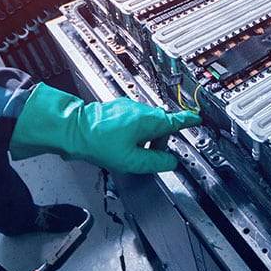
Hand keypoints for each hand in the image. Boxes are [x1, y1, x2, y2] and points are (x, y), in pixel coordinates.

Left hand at [9, 84, 201, 172]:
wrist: (72, 129)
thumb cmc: (98, 142)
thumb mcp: (131, 160)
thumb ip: (155, 162)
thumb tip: (170, 162)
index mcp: (149, 121)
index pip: (176, 121)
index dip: (189, 121)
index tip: (197, 119)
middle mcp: (141, 110)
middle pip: (161, 127)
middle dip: (158, 142)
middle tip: (147, 157)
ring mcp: (128, 108)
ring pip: (146, 125)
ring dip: (143, 139)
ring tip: (128, 151)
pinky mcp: (117, 110)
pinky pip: (133, 122)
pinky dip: (132, 134)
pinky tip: (119, 144)